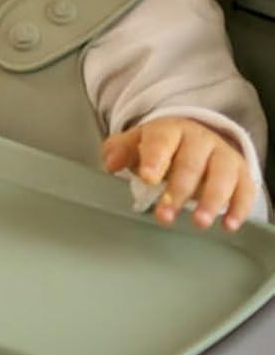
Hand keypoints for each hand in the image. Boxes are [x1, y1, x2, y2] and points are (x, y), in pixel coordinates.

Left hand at [102, 116, 256, 231]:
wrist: (198, 138)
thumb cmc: (164, 145)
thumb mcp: (138, 142)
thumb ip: (120, 150)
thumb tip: (109, 163)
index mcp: (169, 130)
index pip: (161, 141)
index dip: (154, 159)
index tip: (147, 177)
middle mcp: (199, 139)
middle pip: (190, 163)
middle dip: (178, 190)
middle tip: (165, 215)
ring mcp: (223, 155)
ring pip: (220, 177)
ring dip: (210, 201)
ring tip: (198, 222)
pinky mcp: (242, 174)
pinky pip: (244, 190)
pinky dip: (238, 208)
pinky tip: (228, 224)